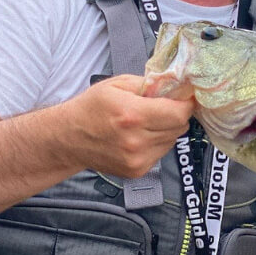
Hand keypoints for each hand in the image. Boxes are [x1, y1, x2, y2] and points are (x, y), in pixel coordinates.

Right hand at [60, 74, 193, 176]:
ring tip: (147, 122)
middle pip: (179, 127)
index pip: (179, 113)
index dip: (186, 104)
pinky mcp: (137, 171)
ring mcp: (137, 159)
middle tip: (164, 106)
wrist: (69, 138)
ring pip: (172, 140)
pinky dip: (157, 143)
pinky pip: (161, 153)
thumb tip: (174, 85)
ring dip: (166, 129)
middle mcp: (136, 140)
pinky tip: (140, 136)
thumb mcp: (117, 84)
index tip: (185, 98)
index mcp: (132, 115)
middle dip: (176, 114)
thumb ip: (149, 83)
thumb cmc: (91, 108)